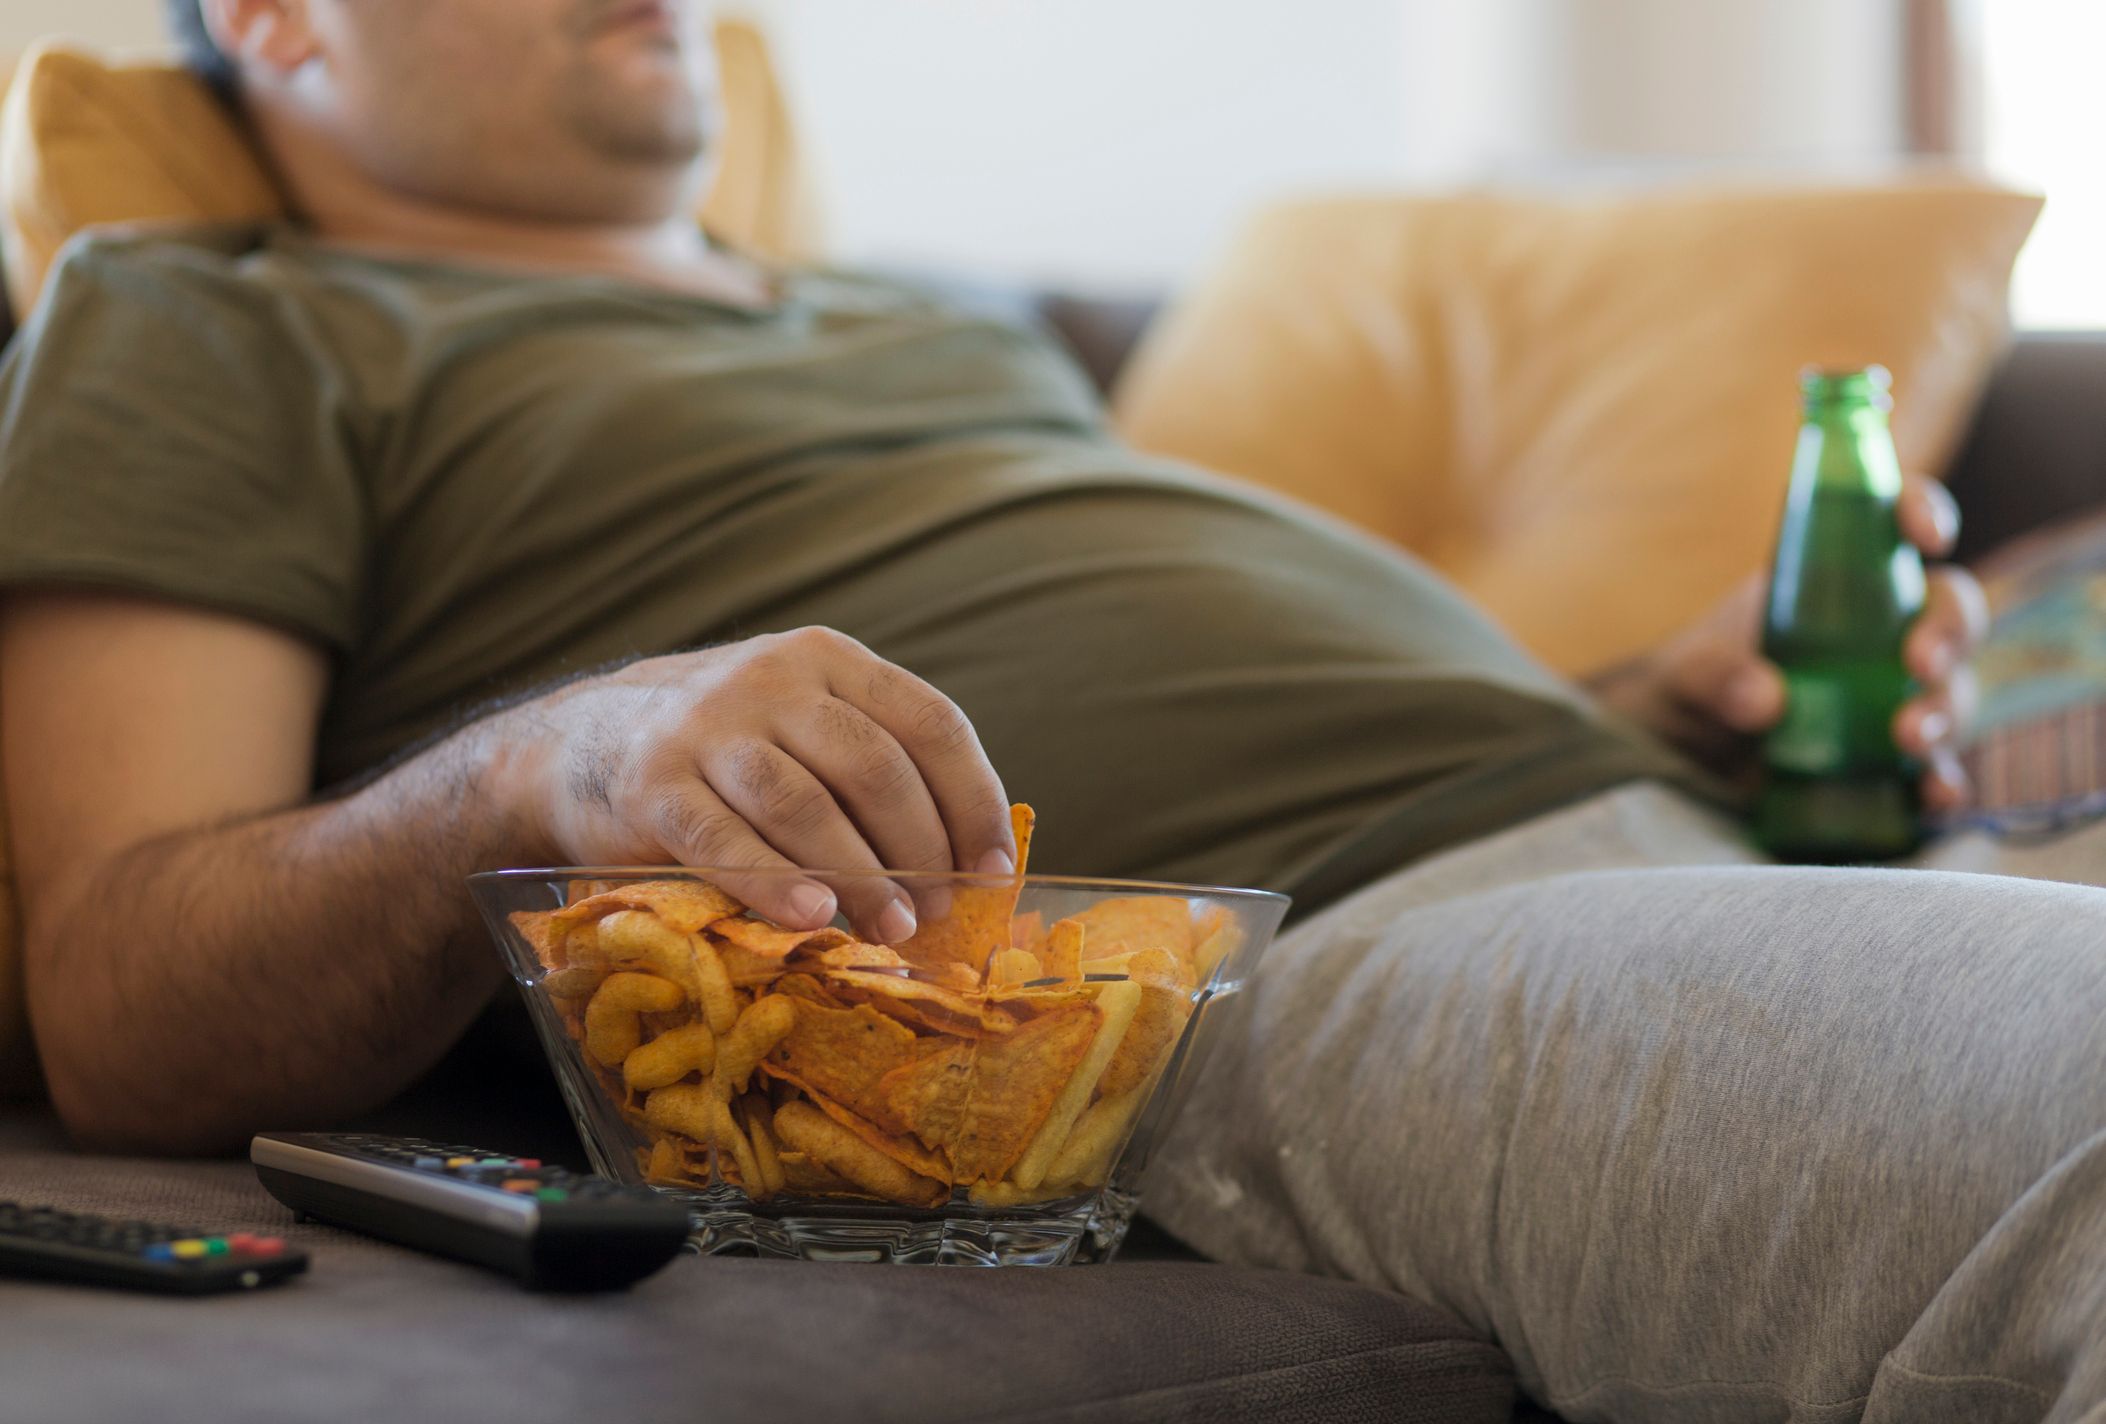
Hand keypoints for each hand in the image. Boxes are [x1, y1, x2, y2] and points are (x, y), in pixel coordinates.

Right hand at [502, 627, 1015, 942]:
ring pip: (805, 803)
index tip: (993, 870)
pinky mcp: (652, 782)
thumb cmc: (725, 752)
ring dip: (861, 876)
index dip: (973, 800)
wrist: (579, 744)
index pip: (930, 723)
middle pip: (875, 766)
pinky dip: (774, 880)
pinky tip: (811, 917)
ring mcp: (708, 725)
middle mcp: (773, 679)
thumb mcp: (801, 725)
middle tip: (936, 916)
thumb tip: (969, 861)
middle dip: (920, 850)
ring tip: (892, 931)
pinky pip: (723, 837)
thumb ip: (873, 765)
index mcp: (829, 659)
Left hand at [1589, 473, 1988, 812]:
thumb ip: (1714, 672)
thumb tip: (1766, 700)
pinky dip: (1943, 784)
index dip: (1923, 513)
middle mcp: (1883, 632)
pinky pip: (1935, 770)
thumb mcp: (1685, 671)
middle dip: (1948, 632)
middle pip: (1949, 613)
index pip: (1896, 525)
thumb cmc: (1690, 685)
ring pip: (1952, 691)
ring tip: (1907, 737)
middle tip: (1919, 662)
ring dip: (1943, 711)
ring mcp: (1895, 697)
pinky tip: (1936, 796)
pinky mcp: (1892, 763)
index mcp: (1837, 579)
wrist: (1678, 757)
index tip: (1927, 535)